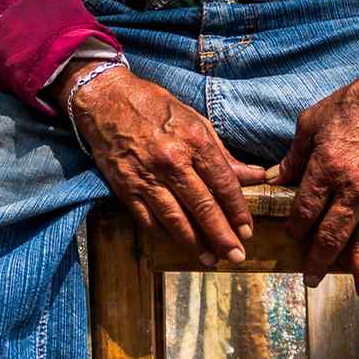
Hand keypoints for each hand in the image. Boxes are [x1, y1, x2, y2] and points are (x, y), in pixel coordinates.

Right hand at [69, 64, 258, 264]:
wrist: (104, 100)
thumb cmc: (154, 106)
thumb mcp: (195, 120)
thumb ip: (223, 153)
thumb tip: (254, 176)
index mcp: (193, 140)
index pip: (223, 183)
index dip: (238, 210)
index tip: (247, 230)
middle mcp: (171, 161)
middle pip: (203, 207)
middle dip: (222, 235)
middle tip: (236, 256)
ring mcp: (146, 176)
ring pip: (175, 219)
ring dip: (195, 243)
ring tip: (210, 259)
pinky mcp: (125, 187)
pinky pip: (147, 218)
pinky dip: (164, 233)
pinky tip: (177, 243)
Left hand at [270, 67, 358, 295]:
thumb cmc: (352, 103)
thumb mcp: (311, 122)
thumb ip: (293, 156)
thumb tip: (272, 179)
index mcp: (326, 168)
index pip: (306, 211)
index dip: (296, 229)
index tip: (292, 238)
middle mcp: (354, 187)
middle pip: (332, 235)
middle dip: (319, 260)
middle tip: (310, 278)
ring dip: (358, 271)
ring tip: (357, 294)